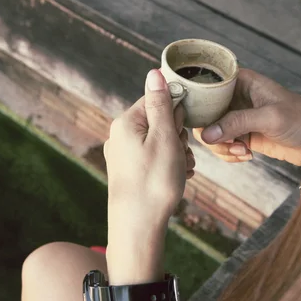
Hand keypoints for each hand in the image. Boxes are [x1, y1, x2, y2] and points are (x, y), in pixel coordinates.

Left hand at [104, 69, 194, 242]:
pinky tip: (176, 178)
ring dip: (177, 152)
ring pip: (160, 140)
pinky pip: (154, 157)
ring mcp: (123, 154)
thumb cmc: (154, 182)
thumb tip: (155, 72)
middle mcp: (120, 135)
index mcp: (126, 123)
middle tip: (181, 155)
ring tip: (180, 170)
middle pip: (159, 120)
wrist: (138, 228)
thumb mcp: (164, 138)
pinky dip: (169, 165)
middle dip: (177, 136)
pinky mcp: (129, 171)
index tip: (180, 133)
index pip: (157, 100)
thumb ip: (161, 104)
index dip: (175, 114)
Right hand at [193, 69, 300, 174]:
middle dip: (212, 134)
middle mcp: (236, 97)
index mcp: (241, 81)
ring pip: (211, 133)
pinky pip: (223, 145)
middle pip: (204, 114)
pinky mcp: (242, 135)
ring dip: (222, 147)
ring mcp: (238, 117)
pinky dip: (229, 154)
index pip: (207, 86)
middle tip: (230, 144)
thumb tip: (206, 135)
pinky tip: (246, 155)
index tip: (200, 122)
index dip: (199, 103)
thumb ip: (237, 123)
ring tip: (242, 151)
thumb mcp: (270, 118)